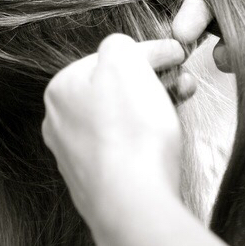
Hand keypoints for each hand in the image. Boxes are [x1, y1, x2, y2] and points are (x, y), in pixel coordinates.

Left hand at [42, 35, 188, 231]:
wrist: (134, 202)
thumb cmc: (129, 133)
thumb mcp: (124, 62)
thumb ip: (120, 43)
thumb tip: (128, 49)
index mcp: (61, 89)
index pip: (110, 57)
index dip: (148, 52)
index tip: (176, 54)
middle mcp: (61, 122)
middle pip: (116, 88)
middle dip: (154, 80)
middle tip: (183, 82)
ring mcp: (78, 154)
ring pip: (122, 116)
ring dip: (154, 106)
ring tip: (181, 104)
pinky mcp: (99, 179)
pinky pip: (126, 146)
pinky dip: (146, 138)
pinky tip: (162, 141)